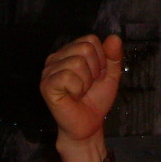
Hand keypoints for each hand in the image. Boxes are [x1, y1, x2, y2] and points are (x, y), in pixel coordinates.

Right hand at [40, 34, 122, 148]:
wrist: (89, 124)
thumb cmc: (96, 99)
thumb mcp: (111, 74)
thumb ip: (114, 56)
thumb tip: (114, 37)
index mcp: (70, 52)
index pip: (90, 39)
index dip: (101, 58)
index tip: (98, 75)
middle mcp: (56, 58)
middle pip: (85, 48)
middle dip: (95, 69)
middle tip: (89, 84)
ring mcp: (49, 71)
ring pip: (77, 62)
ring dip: (86, 82)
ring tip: (81, 91)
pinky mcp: (46, 85)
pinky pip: (67, 76)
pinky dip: (77, 89)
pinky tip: (73, 96)